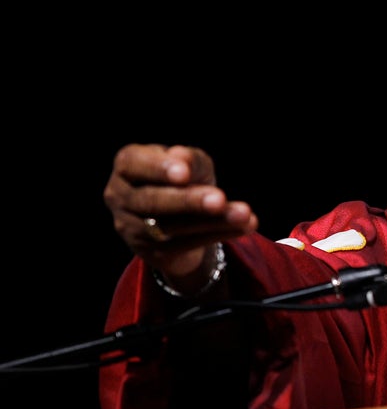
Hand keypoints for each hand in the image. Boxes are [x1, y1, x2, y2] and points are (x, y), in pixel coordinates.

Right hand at [103, 144, 257, 289]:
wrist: (180, 214)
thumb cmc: (184, 177)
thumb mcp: (191, 163)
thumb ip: (189, 159)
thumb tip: (182, 157)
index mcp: (127, 166)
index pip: (134, 164)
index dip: (159, 169)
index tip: (185, 173)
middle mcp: (120, 196)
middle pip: (152, 200)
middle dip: (188, 200)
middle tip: (219, 198)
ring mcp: (130, 227)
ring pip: (170, 227)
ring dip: (212, 221)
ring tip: (244, 214)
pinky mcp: (150, 251)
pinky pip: (185, 244)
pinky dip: (218, 234)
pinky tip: (245, 226)